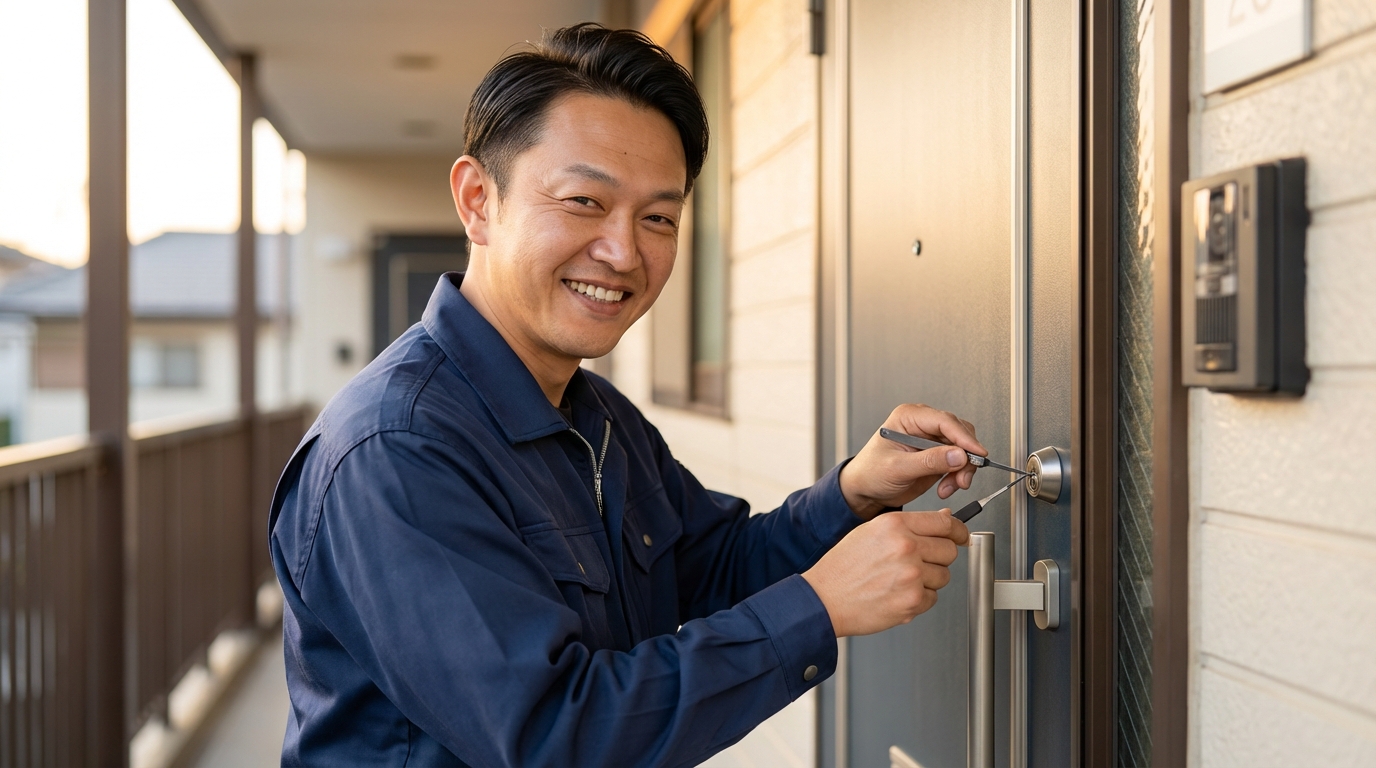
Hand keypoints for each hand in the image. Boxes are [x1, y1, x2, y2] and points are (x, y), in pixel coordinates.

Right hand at [802, 510, 968, 636]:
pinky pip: (933, 598)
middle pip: (949, 551)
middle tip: (917, 563)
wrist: (824, 598)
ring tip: (899, 580)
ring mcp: (911, 575)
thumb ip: (910, 526)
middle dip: (938, 558)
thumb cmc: (843, 567)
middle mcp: (905, 547)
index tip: (961, 536)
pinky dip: (919, 599)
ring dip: (928, 580)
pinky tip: (896, 594)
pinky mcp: (912, 601)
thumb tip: (945, 521)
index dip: (958, 531)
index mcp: (894, 525)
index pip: (945, 524)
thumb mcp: (872, 532)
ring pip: (944, 576)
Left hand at [839, 403, 986, 519]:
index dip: (964, 437)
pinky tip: (946, 488)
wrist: (865, 491)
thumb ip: (929, 461)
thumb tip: (958, 455)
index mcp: (908, 417)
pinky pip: (959, 463)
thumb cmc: (870, 473)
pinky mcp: (937, 456)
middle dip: (965, 457)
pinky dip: (958, 476)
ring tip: (951, 486)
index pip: (944, 421)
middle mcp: (922, 425)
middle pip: (958, 433)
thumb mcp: (897, 468)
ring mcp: (931, 441)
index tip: (977, 454)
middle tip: (962, 477)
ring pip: (963, 449)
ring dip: (962, 470)